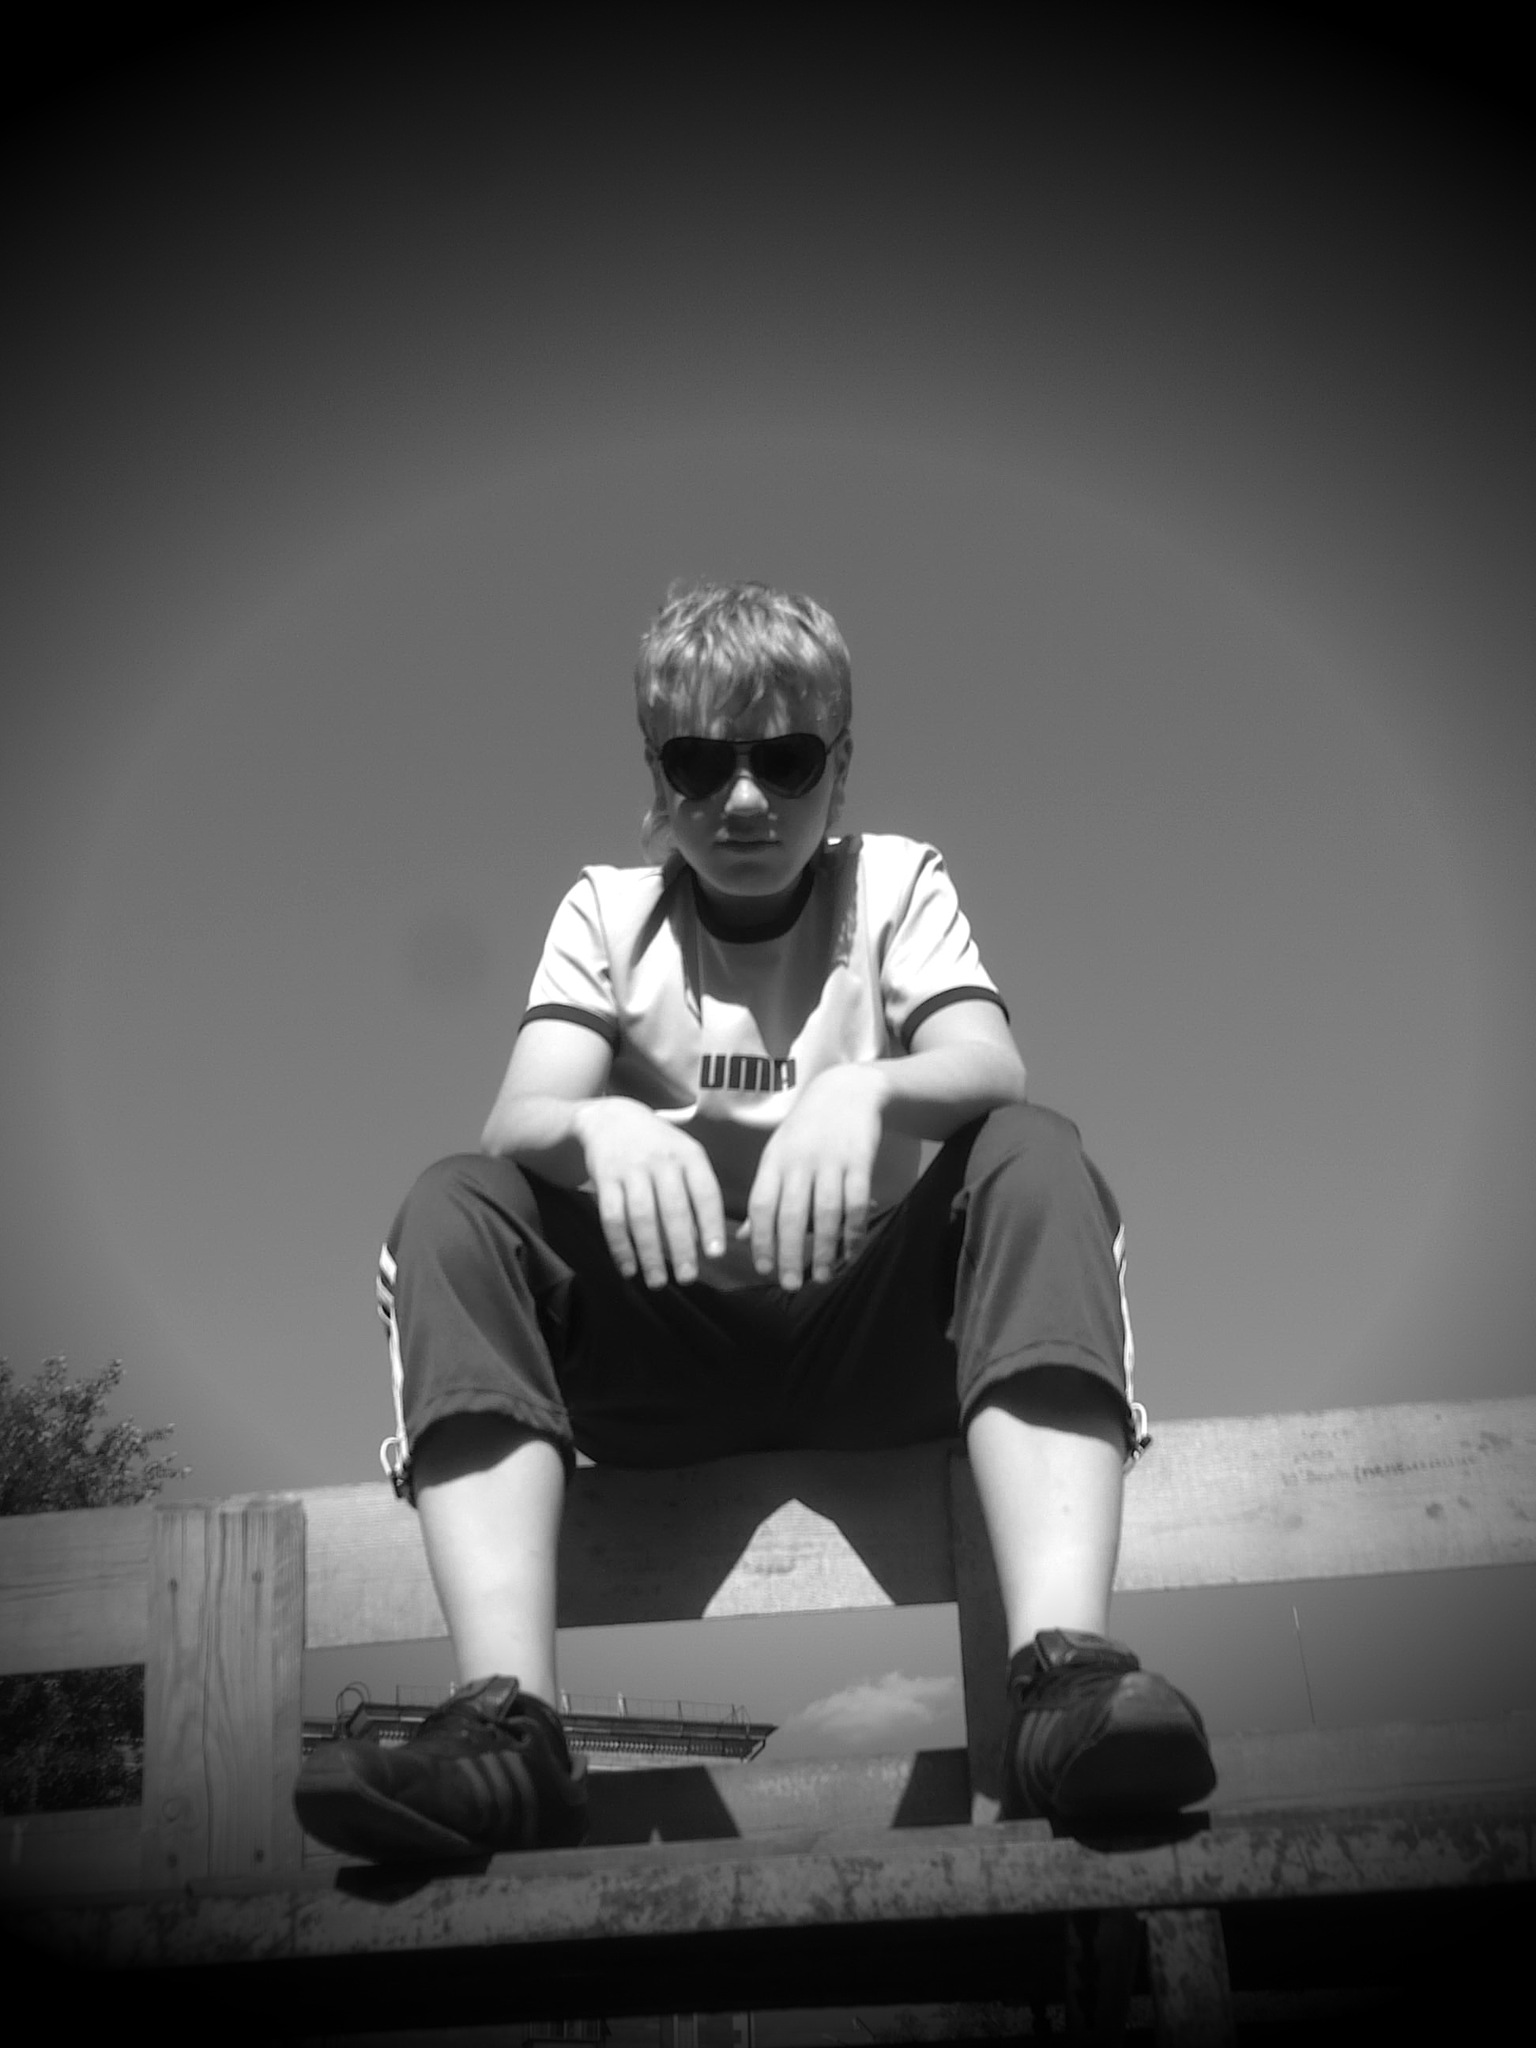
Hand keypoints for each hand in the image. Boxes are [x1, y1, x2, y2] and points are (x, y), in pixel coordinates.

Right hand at [573, 1098, 726, 1287]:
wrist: (612, 1119)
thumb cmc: (659, 1146)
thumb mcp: (685, 1155)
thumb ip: (698, 1192)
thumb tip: (705, 1241)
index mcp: (689, 1155)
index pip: (705, 1192)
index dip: (711, 1224)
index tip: (715, 1254)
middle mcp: (661, 1160)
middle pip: (674, 1209)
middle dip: (681, 1247)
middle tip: (688, 1278)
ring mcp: (631, 1169)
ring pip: (642, 1217)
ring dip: (650, 1253)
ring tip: (658, 1282)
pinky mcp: (605, 1178)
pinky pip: (612, 1217)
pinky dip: (620, 1246)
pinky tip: (628, 1268)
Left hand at [743, 1065, 884, 1288]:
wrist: (846, 1090)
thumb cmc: (806, 1130)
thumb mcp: (778, 1155)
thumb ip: (765, 1196)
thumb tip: (742, 1238)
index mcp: (774, 1161)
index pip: (762, 1205)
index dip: (760, 1239)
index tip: (763, 1269)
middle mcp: (799, 1162)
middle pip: (791, 1214)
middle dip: (789, 1253)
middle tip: (790, 1284)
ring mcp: (830, 1161)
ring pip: (825, 1213)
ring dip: (824, 1249)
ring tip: (823, 1277)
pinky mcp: (860, 1161)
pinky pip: (856, 1202)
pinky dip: (854, 1230)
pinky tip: (851, 1252)